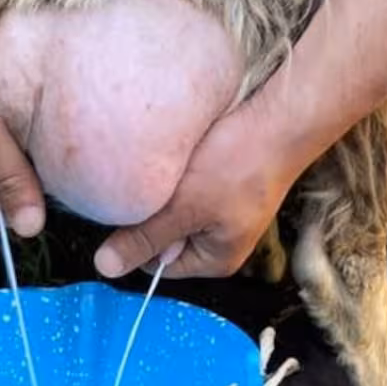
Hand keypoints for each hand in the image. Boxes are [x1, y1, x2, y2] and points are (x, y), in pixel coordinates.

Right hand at [0, 11, 46, 237]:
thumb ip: (9, 179)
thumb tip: (30, 229)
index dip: (27, 205)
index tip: (58, 191)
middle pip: (9, 188)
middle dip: (34, 179)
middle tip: (63, 163)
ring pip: (17, 161)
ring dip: (37, 154)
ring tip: (59, 141)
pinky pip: (20, 136)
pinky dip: (35, 131)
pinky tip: (51, 120)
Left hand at [94, 97, 305, 279]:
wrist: (281, 118)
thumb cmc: (238, 166)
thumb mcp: (184, 207)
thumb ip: (144, 238)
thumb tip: (105, 267)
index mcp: (216, 260)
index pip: (157, 265)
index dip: (139, 240)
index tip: (135, 210)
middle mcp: (222, 242)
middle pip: (165, 237)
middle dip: (155, 213)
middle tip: (158, 184)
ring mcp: (225, 213)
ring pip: (175, 209)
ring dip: (167, 191)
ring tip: (174, 169)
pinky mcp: (226, 185)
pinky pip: (189, 188)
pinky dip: (182, 175)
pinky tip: (188, 157)